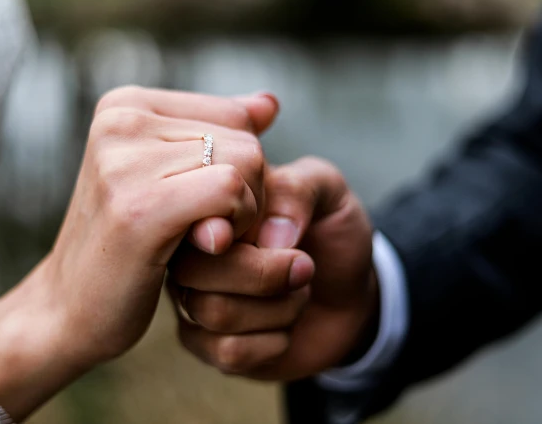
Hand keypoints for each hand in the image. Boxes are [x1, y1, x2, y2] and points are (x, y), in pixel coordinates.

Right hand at [45, 86, 278, 367]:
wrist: (68, 310)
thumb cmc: (127, 246)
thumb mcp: (168, 178)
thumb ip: (217, 137)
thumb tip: (270, 103)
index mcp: (125, 105)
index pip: (235, 115)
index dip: (242, 169)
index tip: (205, 208)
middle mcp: (120, 120)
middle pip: (245, 140)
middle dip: (249, 195)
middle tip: (208, 232)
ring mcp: (123, 161)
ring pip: (246, 163)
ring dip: (245, 215)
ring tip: (201, 240)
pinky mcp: (138, 207)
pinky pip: (230, 191)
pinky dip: (237, 225)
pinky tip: (206, 248)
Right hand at [171, 157, 376, 380]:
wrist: (352, 293)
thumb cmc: (330, 233)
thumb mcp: (328, 191)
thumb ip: (298, 190)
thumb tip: (267, 235)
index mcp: (207, 204)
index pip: (190, 213)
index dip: (230, 228)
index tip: (274, 236)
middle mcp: (188, 250)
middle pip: (192, 268)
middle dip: (265, 274)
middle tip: (304, 266)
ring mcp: (191, 298)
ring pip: (212, 311)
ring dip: (278, 308)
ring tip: (298, 292)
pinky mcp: (205, 344)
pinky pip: (228, 350)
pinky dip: (274, 341)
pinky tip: (285, 327)